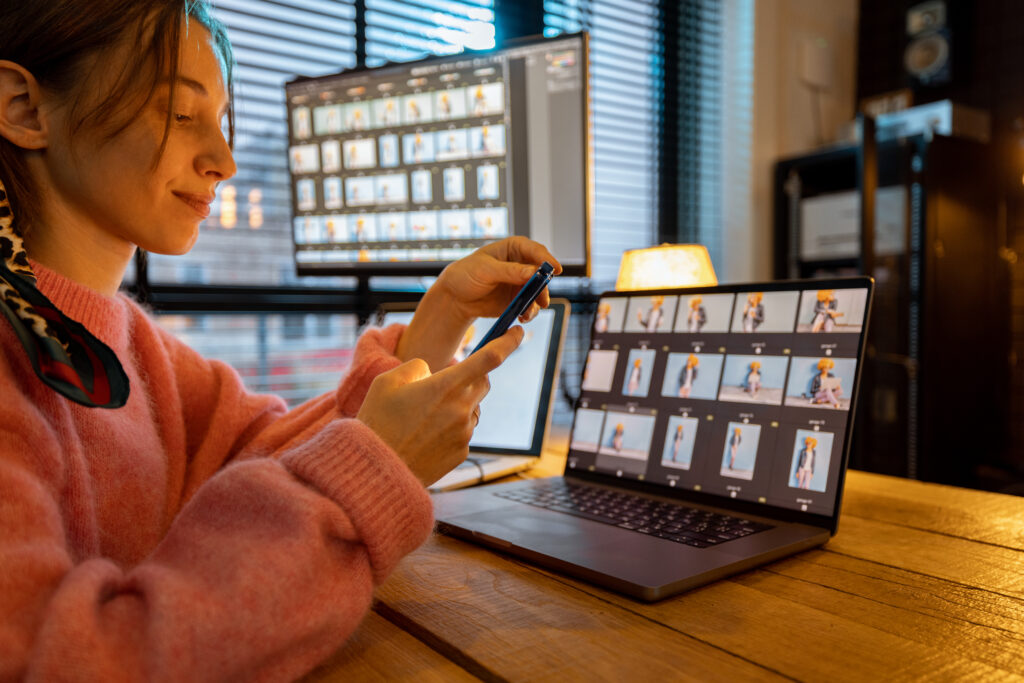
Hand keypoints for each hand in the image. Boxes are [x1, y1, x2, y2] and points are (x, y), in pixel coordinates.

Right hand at [358, 326, 524, 485]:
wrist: (377, 471)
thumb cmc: (378, 422)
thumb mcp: (388, 381)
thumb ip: (417, 367)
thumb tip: (433, 373)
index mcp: (446, 386)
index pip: (490, 358)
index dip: (508, 341)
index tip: (518, 331)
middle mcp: (462, 409)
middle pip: (483, 383)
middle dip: (471, 377)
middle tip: (444, 383)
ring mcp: (465, 433)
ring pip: (472, 408)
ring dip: (458, 405)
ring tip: (424, 417)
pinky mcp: (462, 452)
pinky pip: (464, 432)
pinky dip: (451, 428)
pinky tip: (425, 436)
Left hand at [396, 237, 560, 371]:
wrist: (456, 297)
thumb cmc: (466, 274)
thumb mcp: (486, 270)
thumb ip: (510, 271)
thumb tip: (533, 272)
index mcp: (514, 248)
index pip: (535, 250)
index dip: (547, 259)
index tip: (555, 269)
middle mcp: (522, 264)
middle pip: (542, 273)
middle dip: (543, 286)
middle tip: (542, 299)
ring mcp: (521, 283)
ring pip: (539, 291)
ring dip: (537, 302)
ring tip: (527, 313)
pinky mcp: (518, 299)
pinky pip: (531, 305)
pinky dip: (530, 312)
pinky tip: (522, 317)